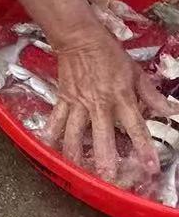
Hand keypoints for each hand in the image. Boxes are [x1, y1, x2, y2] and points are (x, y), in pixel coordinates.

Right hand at [42, 18, 171, 182]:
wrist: (78, 37)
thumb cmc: (109, 53)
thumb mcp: (135, 71)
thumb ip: (151, 94)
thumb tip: (170, 111)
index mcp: (120, 97)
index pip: (135, 127)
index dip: (144, 148)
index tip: (150, 167)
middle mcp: (99, 103)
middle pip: (102, 135)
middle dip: (105, 158)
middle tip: (108, 179)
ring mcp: (78, 102)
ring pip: (76, 132)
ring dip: (77, 153)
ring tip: (78, 171)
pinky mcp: (63, 99)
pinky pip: (56, 119)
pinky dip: (52, 133)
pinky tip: (49, 147)